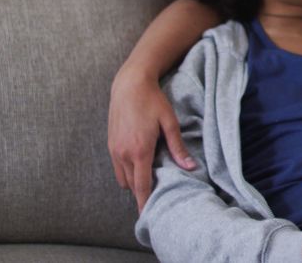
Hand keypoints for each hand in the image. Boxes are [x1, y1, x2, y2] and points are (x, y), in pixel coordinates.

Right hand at [108, 69, 195, 211]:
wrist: (129, 85)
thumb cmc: (153, 101)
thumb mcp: (169, 123)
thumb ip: (178, 147)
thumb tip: (190, 167)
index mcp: (139, 151)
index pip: (142, 185)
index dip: (145, 202)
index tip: (148, 216)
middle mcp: (123, 153)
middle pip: (132, 185)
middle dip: (141, 195)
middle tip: (153, 203)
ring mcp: (114, 149)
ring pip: (122, 178)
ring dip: (133, 184)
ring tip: (147, 186)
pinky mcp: (110, 144)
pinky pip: (117, 167)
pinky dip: (126, 173)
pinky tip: (138, 170)